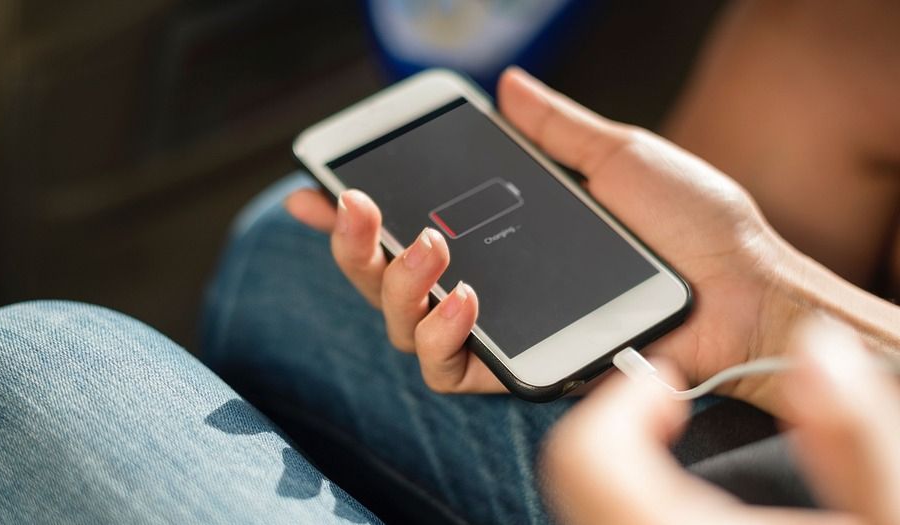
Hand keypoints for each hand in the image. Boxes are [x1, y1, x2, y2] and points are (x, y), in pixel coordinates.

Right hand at [286, 66, 796, 396]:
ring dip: (392, 284)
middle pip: (384, 279)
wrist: (744, 286)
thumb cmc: (693, 225)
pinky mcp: (519, 369)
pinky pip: (447, 368)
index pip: (407, 225)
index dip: (353, 214)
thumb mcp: (617, 157)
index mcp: (500, 237)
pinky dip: (439, 333)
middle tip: (352, 206)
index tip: (316, 187)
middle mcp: (489, 285)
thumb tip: (507, 87)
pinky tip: (459, 296)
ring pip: (400, 324)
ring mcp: (500, 331)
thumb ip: (555, 129)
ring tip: (424, 244)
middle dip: (352, 245)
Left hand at [542, 316, 899, 524]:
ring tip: (689, 465)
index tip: (672, 386)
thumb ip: (857, 437)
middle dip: (624, 430)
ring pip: (584, 513)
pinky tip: (684, 510)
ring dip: (624, 473)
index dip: (624, 398)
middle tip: (676, 413)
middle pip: (575, 478)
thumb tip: (816, 349)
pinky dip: (625, 507)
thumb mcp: (890, 520)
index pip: (587, 454)